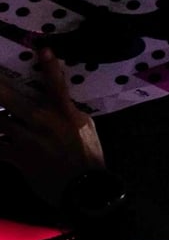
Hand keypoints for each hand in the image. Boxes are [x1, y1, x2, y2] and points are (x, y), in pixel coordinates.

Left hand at [0, 48, 104, 206]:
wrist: (84, 190)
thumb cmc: (88, 157)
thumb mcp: (88, 128)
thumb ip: (70, 110)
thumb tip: (59, 97)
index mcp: (64, 114)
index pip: (56, 85)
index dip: (49, 66)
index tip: (43, 49)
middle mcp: (42, 122)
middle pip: (6, 97)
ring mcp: (26, 140)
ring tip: (2, 118)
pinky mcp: (17, 158)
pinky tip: (1, 140)